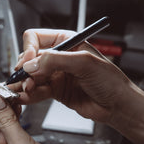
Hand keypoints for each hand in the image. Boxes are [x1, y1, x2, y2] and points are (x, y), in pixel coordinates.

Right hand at [14, 28, 134, 124]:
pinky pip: (36, 91)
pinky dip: (29, 95)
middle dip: (25, 69)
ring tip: (27, 90)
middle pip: (30, 58)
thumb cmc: (110, 80)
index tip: (29, 62)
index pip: (36, 38)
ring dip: (26, 83)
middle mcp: (59, 57)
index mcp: (67, 42)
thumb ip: (56, 61)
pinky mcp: (55, 91)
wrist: (117, 105)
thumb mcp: (84, 63)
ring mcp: (56, 74)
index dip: (29, 49)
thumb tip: (32, 64)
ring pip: (31, 76)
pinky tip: (27, 97)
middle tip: (26, 80)